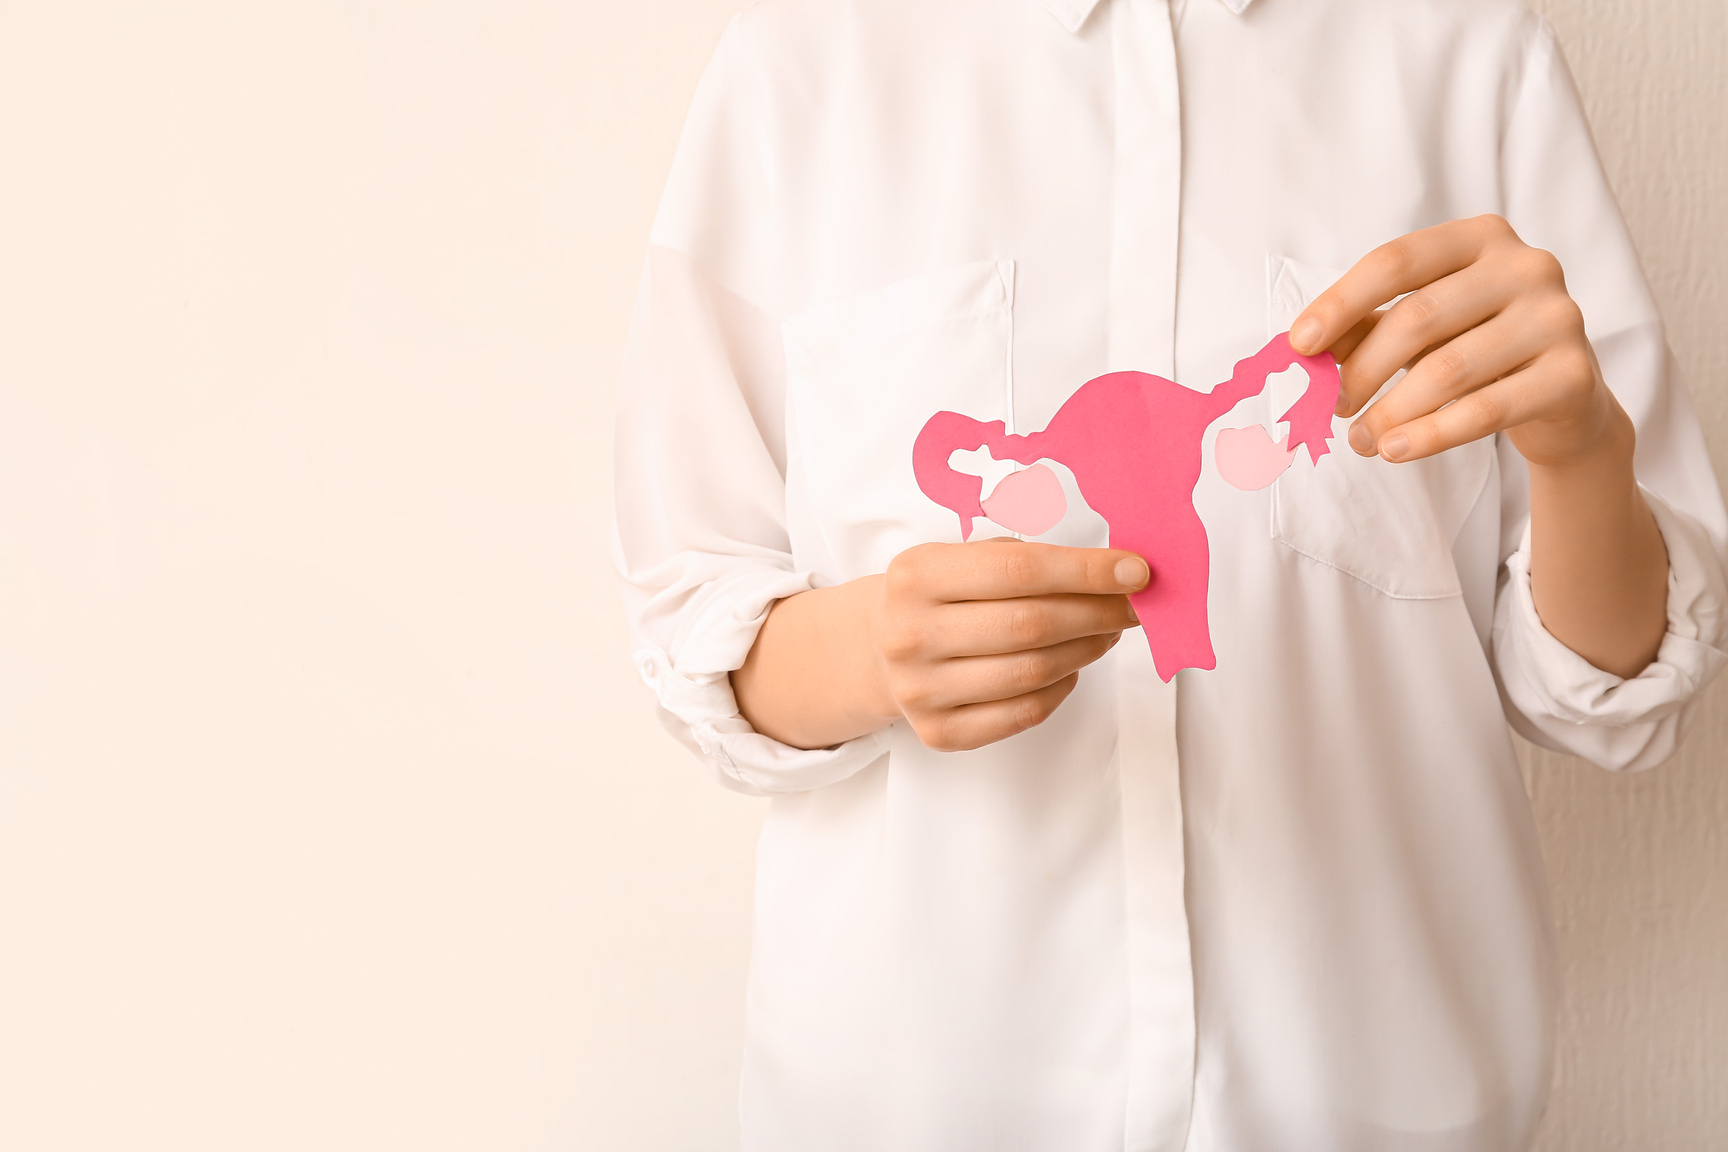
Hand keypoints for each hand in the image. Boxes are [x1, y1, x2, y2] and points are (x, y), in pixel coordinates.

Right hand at [870, 539, 1145, 751]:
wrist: (878, 647)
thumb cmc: (940, 594)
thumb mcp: (960, 557)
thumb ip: (1026, 559)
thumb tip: (1113, 572)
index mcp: (916, 575)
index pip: (1018, 570)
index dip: (1085, 571)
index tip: (1135, 571)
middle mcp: (910, 634)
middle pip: (1031, 625)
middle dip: (1097, 612)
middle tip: (1133, 605)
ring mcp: (920, 690)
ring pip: (1033, 672)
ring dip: (1086, 649)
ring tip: (1106, 631)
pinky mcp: (938, 732)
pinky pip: (1024, 713)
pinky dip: (1060, 688)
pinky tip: (1069, 665)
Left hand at [1289, 214, 1630, 467]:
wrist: (1564, 400)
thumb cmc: (1477, 349)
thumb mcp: (1421, 329)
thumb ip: (1366, 327)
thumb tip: (1302, 348)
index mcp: (1481, 238)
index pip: (1396, 261)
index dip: (1340, 303)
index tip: (1299, 345)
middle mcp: (1527, 266)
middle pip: (1418, 318)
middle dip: (1363, 369)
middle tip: (1334, 407)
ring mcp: (1557, 317)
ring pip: (1448, 370)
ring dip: (1390, 412)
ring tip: (1360, 440)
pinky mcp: (1574, 375)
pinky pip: (1485, 410)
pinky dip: (1430, 436)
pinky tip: (1394, 451)